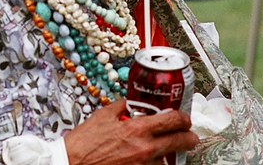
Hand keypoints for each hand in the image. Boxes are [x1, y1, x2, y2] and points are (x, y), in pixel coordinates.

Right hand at [64, 100, 198, 164]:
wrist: (72, 163)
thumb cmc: (84, 143)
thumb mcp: (102, 116)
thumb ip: (120, 107)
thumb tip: (130, 103)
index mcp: (136, 129)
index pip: (172, 121)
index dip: (183, 118)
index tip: (184, 118)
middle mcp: (144, 149)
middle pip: (178, 142)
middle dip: (188, 138)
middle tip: (190, 137)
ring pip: (168, 160)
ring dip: (170, 154)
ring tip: (168, 150)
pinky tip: (152, 161)